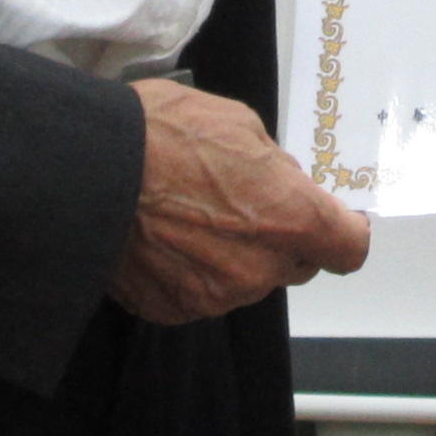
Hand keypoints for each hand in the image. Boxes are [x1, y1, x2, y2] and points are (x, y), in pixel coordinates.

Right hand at [108, 80, 372, 323]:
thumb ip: (274, 167)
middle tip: (241, 202)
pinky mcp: (174, 310)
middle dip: (280, 238)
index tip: (330, 220)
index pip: (348, 248)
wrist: (86, 171)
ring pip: (245, 280)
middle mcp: (261, 268)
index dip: (342, 232)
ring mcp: (216, 296)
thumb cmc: (163, 133)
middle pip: (295, 264)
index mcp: (291, 218)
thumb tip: (280, 184)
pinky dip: (189, 272)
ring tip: (187, 216)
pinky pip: (199, 293)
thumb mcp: (238, 124)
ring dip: (232, 256)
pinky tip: (162, 238)